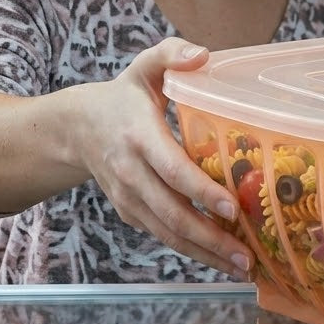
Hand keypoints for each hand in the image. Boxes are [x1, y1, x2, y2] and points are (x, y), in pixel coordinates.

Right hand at [77, 37, 253, 278]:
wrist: (75, 128)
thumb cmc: (123, 96)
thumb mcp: (145, 67)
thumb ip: (171, 54)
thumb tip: (203, 56)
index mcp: (139, 135)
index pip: (171, 168)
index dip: (201, 191)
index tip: (232, 208)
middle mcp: (130, 172)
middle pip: (172, 213)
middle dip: (211, 238)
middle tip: (249, 256)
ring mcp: (128, 197)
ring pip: (167, 233)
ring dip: (205, 255)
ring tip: (244, 269)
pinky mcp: (129, 212)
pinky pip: (162, 235)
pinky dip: (191, 251)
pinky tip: (221, 259)